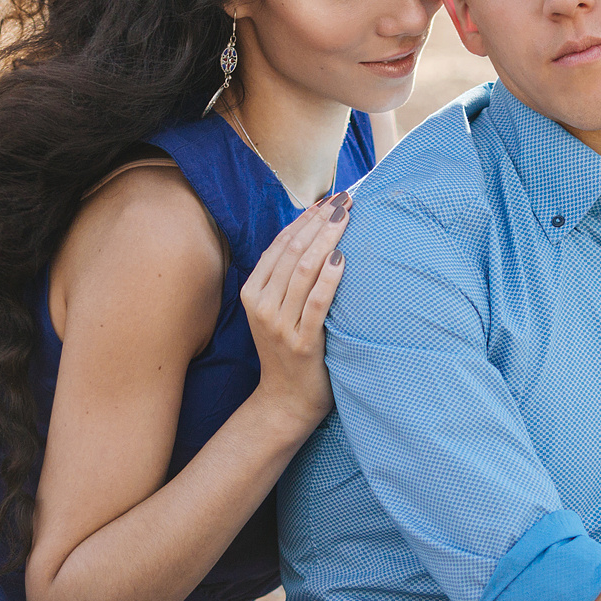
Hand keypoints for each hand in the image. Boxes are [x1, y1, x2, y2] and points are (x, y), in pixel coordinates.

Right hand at [240, 192, 352, 434]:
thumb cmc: (288, 349)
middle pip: (293, 252)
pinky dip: (330, 279)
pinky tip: (342, 259)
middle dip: (320, 221)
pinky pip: (316, 304)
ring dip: (327, 239)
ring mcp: (279, 325)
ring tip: (348, 218)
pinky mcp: (301, 343)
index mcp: (253, 292)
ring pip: (304, 271)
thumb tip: (314, 232)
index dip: (305, 218)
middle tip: (346, 200)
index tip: (329, 199)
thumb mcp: (276, 310)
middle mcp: (262, 306)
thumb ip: (287, 277)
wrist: (286, 401)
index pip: (280, 245)